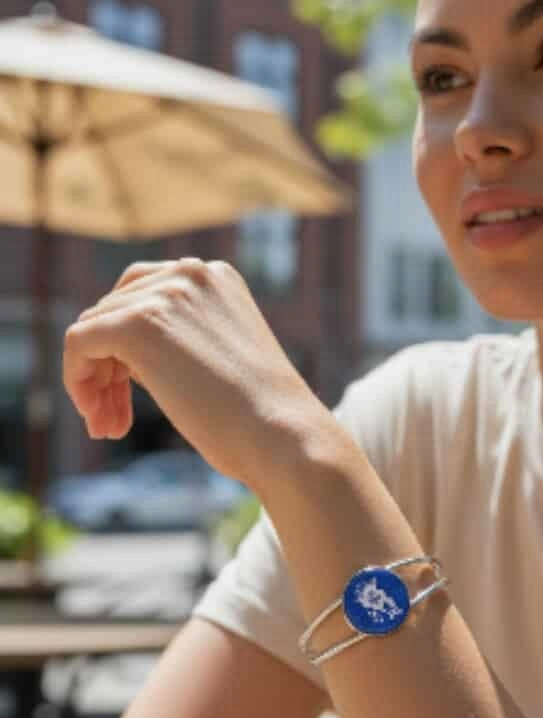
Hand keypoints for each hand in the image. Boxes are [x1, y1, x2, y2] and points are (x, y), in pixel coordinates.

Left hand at [63, 258, 334, 492]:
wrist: (284, 438)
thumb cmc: (262, 423)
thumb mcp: (221, 365)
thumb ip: (179, 346)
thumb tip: (123, 361)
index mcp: (216, 279)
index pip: (143, 296)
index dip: (126, 352)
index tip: (127, 403)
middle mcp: (191, 274)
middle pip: (114, 309)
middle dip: (107, 368)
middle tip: (112, 420)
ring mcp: (165, 294)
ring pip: (93, 328)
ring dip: (93, 381)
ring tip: (107, 427)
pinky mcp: (138, 323)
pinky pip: (79, 342)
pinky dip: (76, 379)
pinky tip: (96, 417)